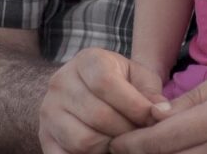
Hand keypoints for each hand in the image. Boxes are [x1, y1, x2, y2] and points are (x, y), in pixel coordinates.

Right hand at [38, 47, 165, 153]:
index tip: (153, 119)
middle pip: (97, 116)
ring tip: (123, 142)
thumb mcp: (135, 76)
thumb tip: (162, 113)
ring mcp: (49, 111)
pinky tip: (105, 150)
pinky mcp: (45, 137)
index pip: (105, 83)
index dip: (133, 105)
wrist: (79, 89)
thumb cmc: (117, 81)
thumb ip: (150, 91)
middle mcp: (61, 82)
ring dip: (110, 147)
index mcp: (86, 60)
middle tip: (141, 136)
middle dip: (126, 131)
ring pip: (83, 140)